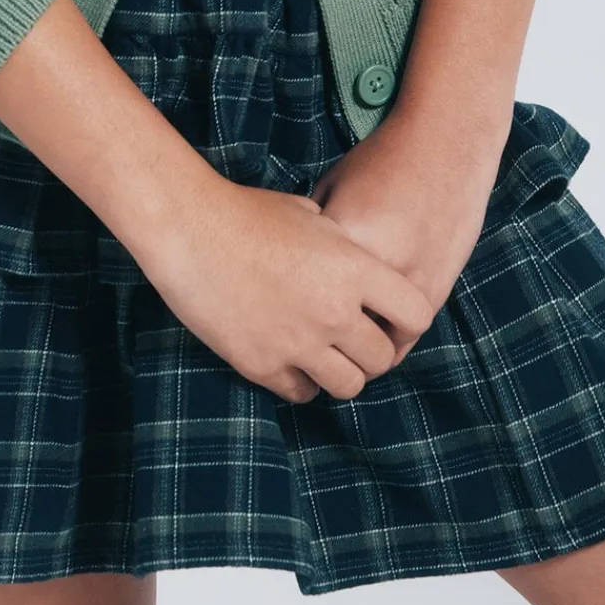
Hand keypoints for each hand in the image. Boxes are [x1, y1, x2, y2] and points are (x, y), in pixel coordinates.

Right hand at [139, 172, 433, 403]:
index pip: (415, 314)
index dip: (405, 319)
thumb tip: (354, 260)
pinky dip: (300, 380)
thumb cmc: (245, 211)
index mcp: (353, 268)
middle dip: (370, 350)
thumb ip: (342, 246)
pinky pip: (302, 393)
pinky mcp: (263, 365)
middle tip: (351, 340)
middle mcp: (334, 311)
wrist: (188, 227)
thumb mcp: (308, 213)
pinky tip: (287, 356)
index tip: (389, 318)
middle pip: (381, 359)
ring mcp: (299, 343)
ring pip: (347, 386)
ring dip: (339, 371)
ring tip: (321, 352)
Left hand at [306, 105, 505, 363]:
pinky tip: (373, 331)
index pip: (305, 297)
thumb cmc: (380, 161)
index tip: (281, 312)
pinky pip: (405, 338)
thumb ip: (315, 234)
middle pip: (338, 330)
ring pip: (374, 348)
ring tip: (341, 344)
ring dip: (357, 350)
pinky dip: (388, 341)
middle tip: (308, 339)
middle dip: (323, 341)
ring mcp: (411, 285)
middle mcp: (378, 271)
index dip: (290, 308)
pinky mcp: (436, 291)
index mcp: (344, 243)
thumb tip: (293, 271)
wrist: (443, 146)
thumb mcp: (332, 187)